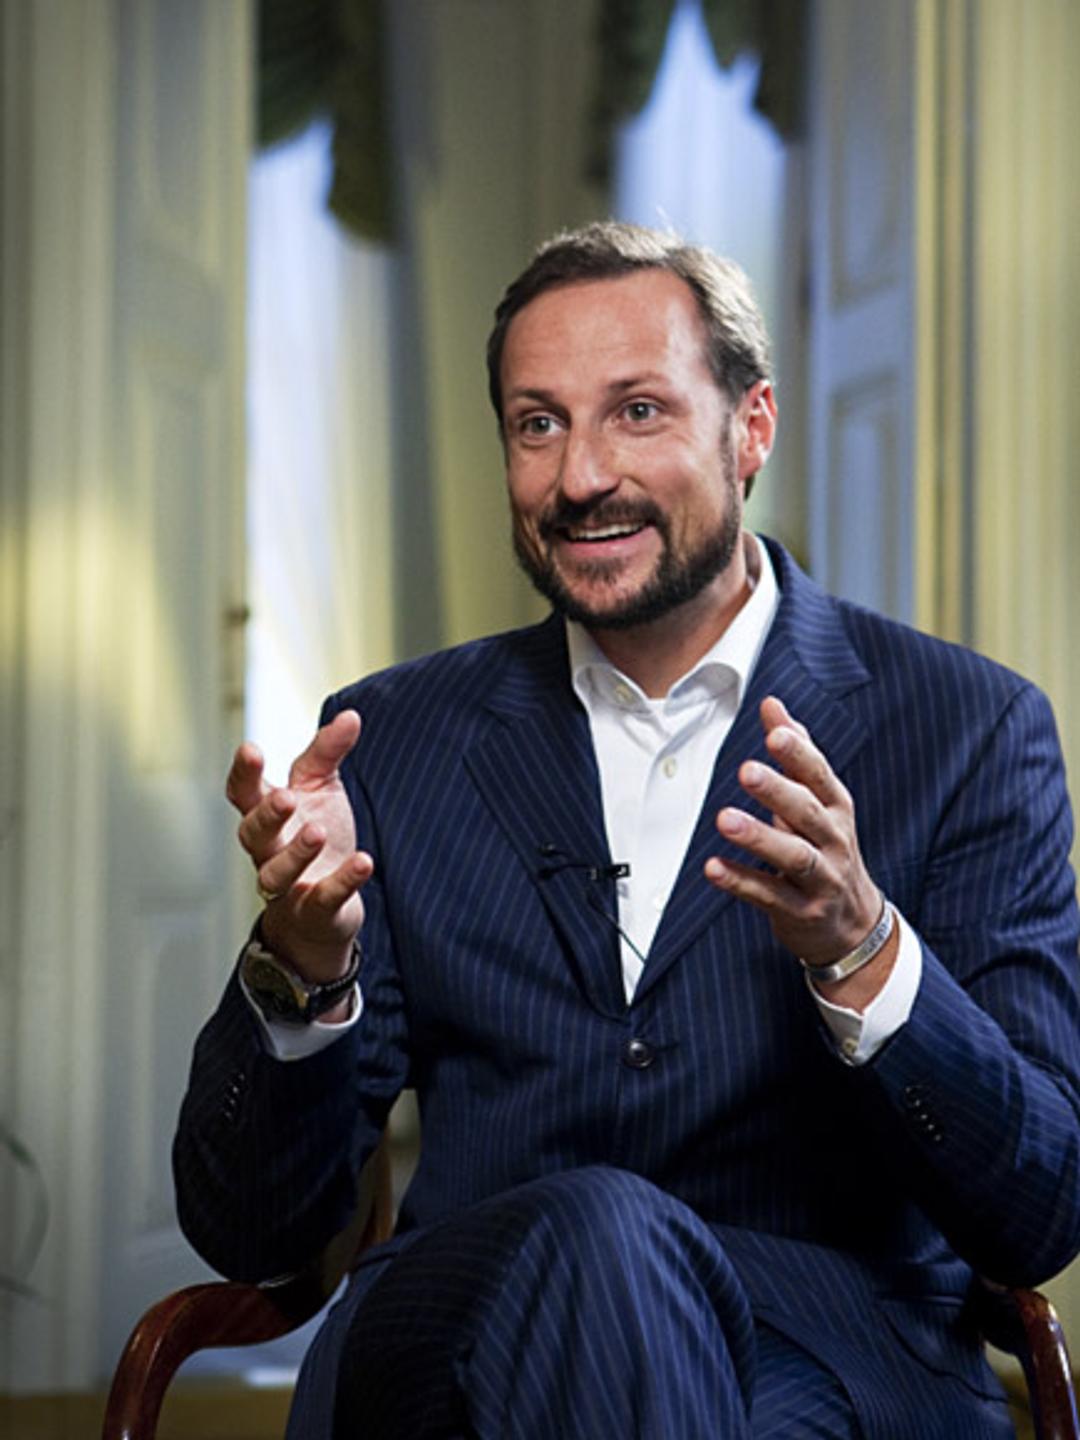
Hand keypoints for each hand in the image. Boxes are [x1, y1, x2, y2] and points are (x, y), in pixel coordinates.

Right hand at [226, 710, 372, 982]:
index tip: (250, 750)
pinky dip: (343, 881)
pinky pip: (324, 898)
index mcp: (266, 814)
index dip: (243, 773)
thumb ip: (327, 753)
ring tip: (318, 833)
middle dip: (267, 815)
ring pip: (277, 873)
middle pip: (253, 833)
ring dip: (297, 853)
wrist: (325, 908)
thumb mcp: (320, 789)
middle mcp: (269, 850)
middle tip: (286, 797)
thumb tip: (351, 715)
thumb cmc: (315, 835)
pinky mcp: (315, 910)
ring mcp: (288, 885)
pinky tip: (363, 862)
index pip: (243, 793)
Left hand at [704, 697, 885, 976]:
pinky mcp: (801, 911)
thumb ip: (794, 753)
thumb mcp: (818, 800)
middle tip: (746, 770)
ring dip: (758, 837)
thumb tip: (772, 704)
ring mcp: (821, 878)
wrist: (852, 923)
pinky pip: (769, 895)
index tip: (775, 734)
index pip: (820, 776)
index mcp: (836, 808)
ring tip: (724, 819)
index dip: (799, 755)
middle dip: (778, 790)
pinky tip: (712, 867)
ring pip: (793, 855)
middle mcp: (833, 840)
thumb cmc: (826, 847)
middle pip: (807, 812)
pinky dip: (741, 881)